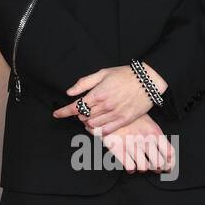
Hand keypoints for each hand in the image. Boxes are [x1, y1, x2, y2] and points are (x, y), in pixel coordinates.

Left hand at [52, 62, 167, 134]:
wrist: (148, 81)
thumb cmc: (125, 74)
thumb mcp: (103, 73)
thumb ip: (84, 83)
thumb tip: (70, 92)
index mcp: (97, 94)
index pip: (75, 107)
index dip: (63, 112)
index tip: (56, 114)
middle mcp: (105, 106)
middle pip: (83, 116)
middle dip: (78, 114)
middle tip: (82, 109)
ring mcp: (114, 114)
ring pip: (92, 125)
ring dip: (87, 122)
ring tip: (90, 116)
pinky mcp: (124, 120)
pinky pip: (106, 131)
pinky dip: (98, 130)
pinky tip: (97, 125)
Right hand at [96, 113, 175, 173]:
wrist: (111, 111)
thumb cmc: (132, 119)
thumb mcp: (149, 124)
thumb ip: (158, 139)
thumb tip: (168, 156)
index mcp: (154, 132)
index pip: (170, 153)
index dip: (170, 164)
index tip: (168, 168)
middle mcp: (145, 139)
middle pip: (159, 164)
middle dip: (157, 168)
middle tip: (154, 168)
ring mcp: (131, 144)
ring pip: (144, 168)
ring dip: (143, 168)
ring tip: (140, 164)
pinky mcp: (118, 149)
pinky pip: (130, 167)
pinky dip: (131, 168)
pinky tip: (130, 164)